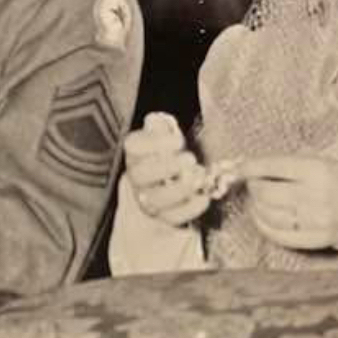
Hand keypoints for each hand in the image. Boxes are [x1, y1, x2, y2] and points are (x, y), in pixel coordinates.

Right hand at [123, 112, 209, 226]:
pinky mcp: (164, 216)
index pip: (134, 146)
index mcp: (136, 153)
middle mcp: (137, 178)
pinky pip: (173, 217)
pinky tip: (204, 197)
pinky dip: (190, 208)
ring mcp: (148, 199)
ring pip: (156, 199)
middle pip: (141, 175)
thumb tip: (157, 120)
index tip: (179, 141)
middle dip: (166, 167)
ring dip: (180, 189)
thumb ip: (162, 127)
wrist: (170, 182)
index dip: (155, 143)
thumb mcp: (165, 136)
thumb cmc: (170, 154)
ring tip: (199, 178)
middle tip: (190, 159)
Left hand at [241, 154, 337, 252]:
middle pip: (266, 193)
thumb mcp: (323, 163)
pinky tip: (263, 219)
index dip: (251, 166)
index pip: (274, 166)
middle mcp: (315, 195)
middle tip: (253, 184)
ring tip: (258, 201)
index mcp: (318, 170)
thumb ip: (290, 167)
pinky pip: (279, 236)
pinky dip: (264, 226)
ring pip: (269, 215)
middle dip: (253, 187)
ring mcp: (315, 220)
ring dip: (256, 207)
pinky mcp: (316, 239)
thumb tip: (253, 168)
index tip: (240, 168)